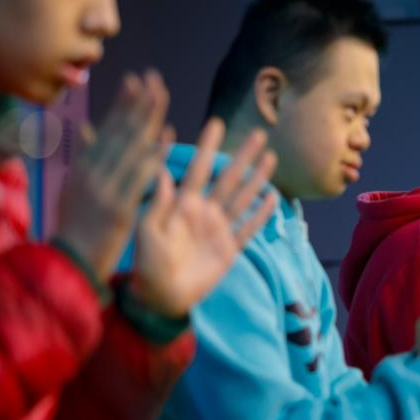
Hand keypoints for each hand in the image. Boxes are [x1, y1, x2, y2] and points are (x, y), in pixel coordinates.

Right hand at [55, 70, 171, 281]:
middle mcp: (92, 172)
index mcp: (82, 165)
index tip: (137, 79)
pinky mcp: (119, 207)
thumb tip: (87, 126)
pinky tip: (167, 135)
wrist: (71, 263)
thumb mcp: (74, 187)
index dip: (122, 102)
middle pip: (118, 131)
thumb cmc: (76, 226)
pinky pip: (140, 176)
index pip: (106, 127)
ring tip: (162, 94)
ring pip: (129, 147)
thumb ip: (85, 156)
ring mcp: (105, 188)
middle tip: (154, 77)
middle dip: (138, 102)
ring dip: (147, 118)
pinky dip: (154, 154)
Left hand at [129, 119, 276, 317]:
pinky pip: (249, 228)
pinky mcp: (230, 249)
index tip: (215, 123)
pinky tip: (273, 198)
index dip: (207, 147)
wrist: (159, 296)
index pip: (199, 169)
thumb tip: (163, 171)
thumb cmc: (147, 263)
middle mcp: (204, 212)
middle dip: (242, 156)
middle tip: (258, 133)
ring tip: (270, 157)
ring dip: (257, 179)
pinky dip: (261, 214)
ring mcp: (219, 230)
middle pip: (228, 178)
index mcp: (183, 204)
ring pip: (242, 198)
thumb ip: (158, 203)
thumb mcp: (147, 231)